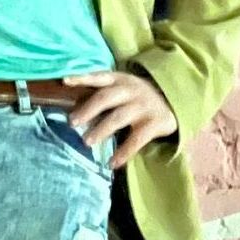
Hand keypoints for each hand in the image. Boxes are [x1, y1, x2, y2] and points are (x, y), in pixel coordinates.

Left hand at [60, 67, 176, 170]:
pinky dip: (123, 152)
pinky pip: (136, 139)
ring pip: (118, 118)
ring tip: (86, 142)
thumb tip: (73, 110)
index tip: (65, 81)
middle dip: (88, 109)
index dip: (82, 78)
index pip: (98, 76)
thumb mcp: (124, 87)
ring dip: (101, 130)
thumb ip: (103, 93)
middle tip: (72, 122)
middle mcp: (130, 90)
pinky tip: (112, 163)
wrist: (174, 101)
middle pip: (106, 97)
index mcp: (120, 80)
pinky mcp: (154, 123)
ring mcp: (143, 106)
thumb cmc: (138, 97)